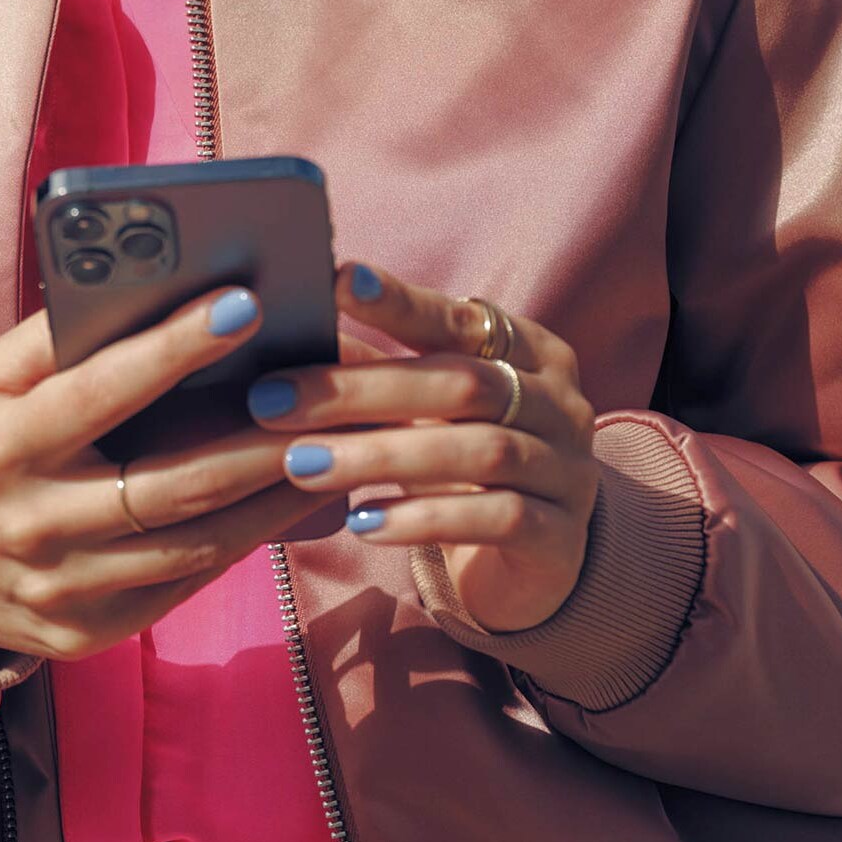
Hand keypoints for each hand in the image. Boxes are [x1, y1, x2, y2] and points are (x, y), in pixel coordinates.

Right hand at [0, 286, 338, 658]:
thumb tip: (138, 284)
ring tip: (333, 454)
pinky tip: (286, 508)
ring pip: (190, 546)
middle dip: (259, 442)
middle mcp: (30, 524)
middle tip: (327, 400)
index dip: (175, 347)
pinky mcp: (82, 633)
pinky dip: (237, 547)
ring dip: (271, 503)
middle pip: (169, 485)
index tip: (244, 302)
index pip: (101, 390)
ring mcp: (58, 590)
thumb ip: (50, 339)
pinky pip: (177, 586)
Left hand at [248, 262, 599, 632]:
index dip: (399, 301)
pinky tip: (361, 523)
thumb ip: (373, 369)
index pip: (458, 319)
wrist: (534, 560)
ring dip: (380, 456)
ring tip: (301, 463)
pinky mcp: (561, 540)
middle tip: (273, 398)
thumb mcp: (425, 409)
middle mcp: (559, 402)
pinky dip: (423, 519)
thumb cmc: (462, 459)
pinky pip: (495, 520)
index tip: (336, 281)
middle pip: (462, 384)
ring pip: (478, 452)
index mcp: (531, 349)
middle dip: (361, 390)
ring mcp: (568, 470)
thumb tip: (283, 327)